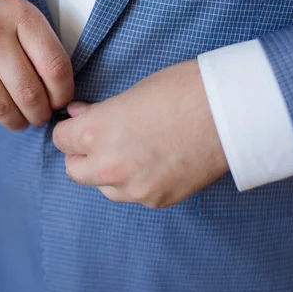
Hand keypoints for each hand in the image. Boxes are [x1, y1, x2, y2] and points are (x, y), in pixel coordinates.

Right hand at [0, 0, 73, 129]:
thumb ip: (42, 50)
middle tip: (39, 117)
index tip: (59, 102)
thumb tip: (61, 99)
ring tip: (18, 120)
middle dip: (39, 114)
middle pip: (28, 92)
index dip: (63, 94)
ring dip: (14, 121)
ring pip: (0, 106)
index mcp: (20, 14)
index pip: (55, 67)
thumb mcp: (19, 18)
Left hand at [53, 59, 227, 208]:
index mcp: (97, 133)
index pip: (61, 141)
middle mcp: (109, 166)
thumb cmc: (184, 91)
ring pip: (103, 188)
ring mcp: (134, 188)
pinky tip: (154, 162)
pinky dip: (137, 182)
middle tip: (99, 140)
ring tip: (131, 152)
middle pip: (74, 171)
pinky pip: (134, 195)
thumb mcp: (132, 93)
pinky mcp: (158, 200)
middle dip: (82, 155)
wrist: (231, 113)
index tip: (77, 127)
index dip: (70, 131)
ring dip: (107, 173)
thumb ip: (99, 112)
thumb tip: (78, 115)